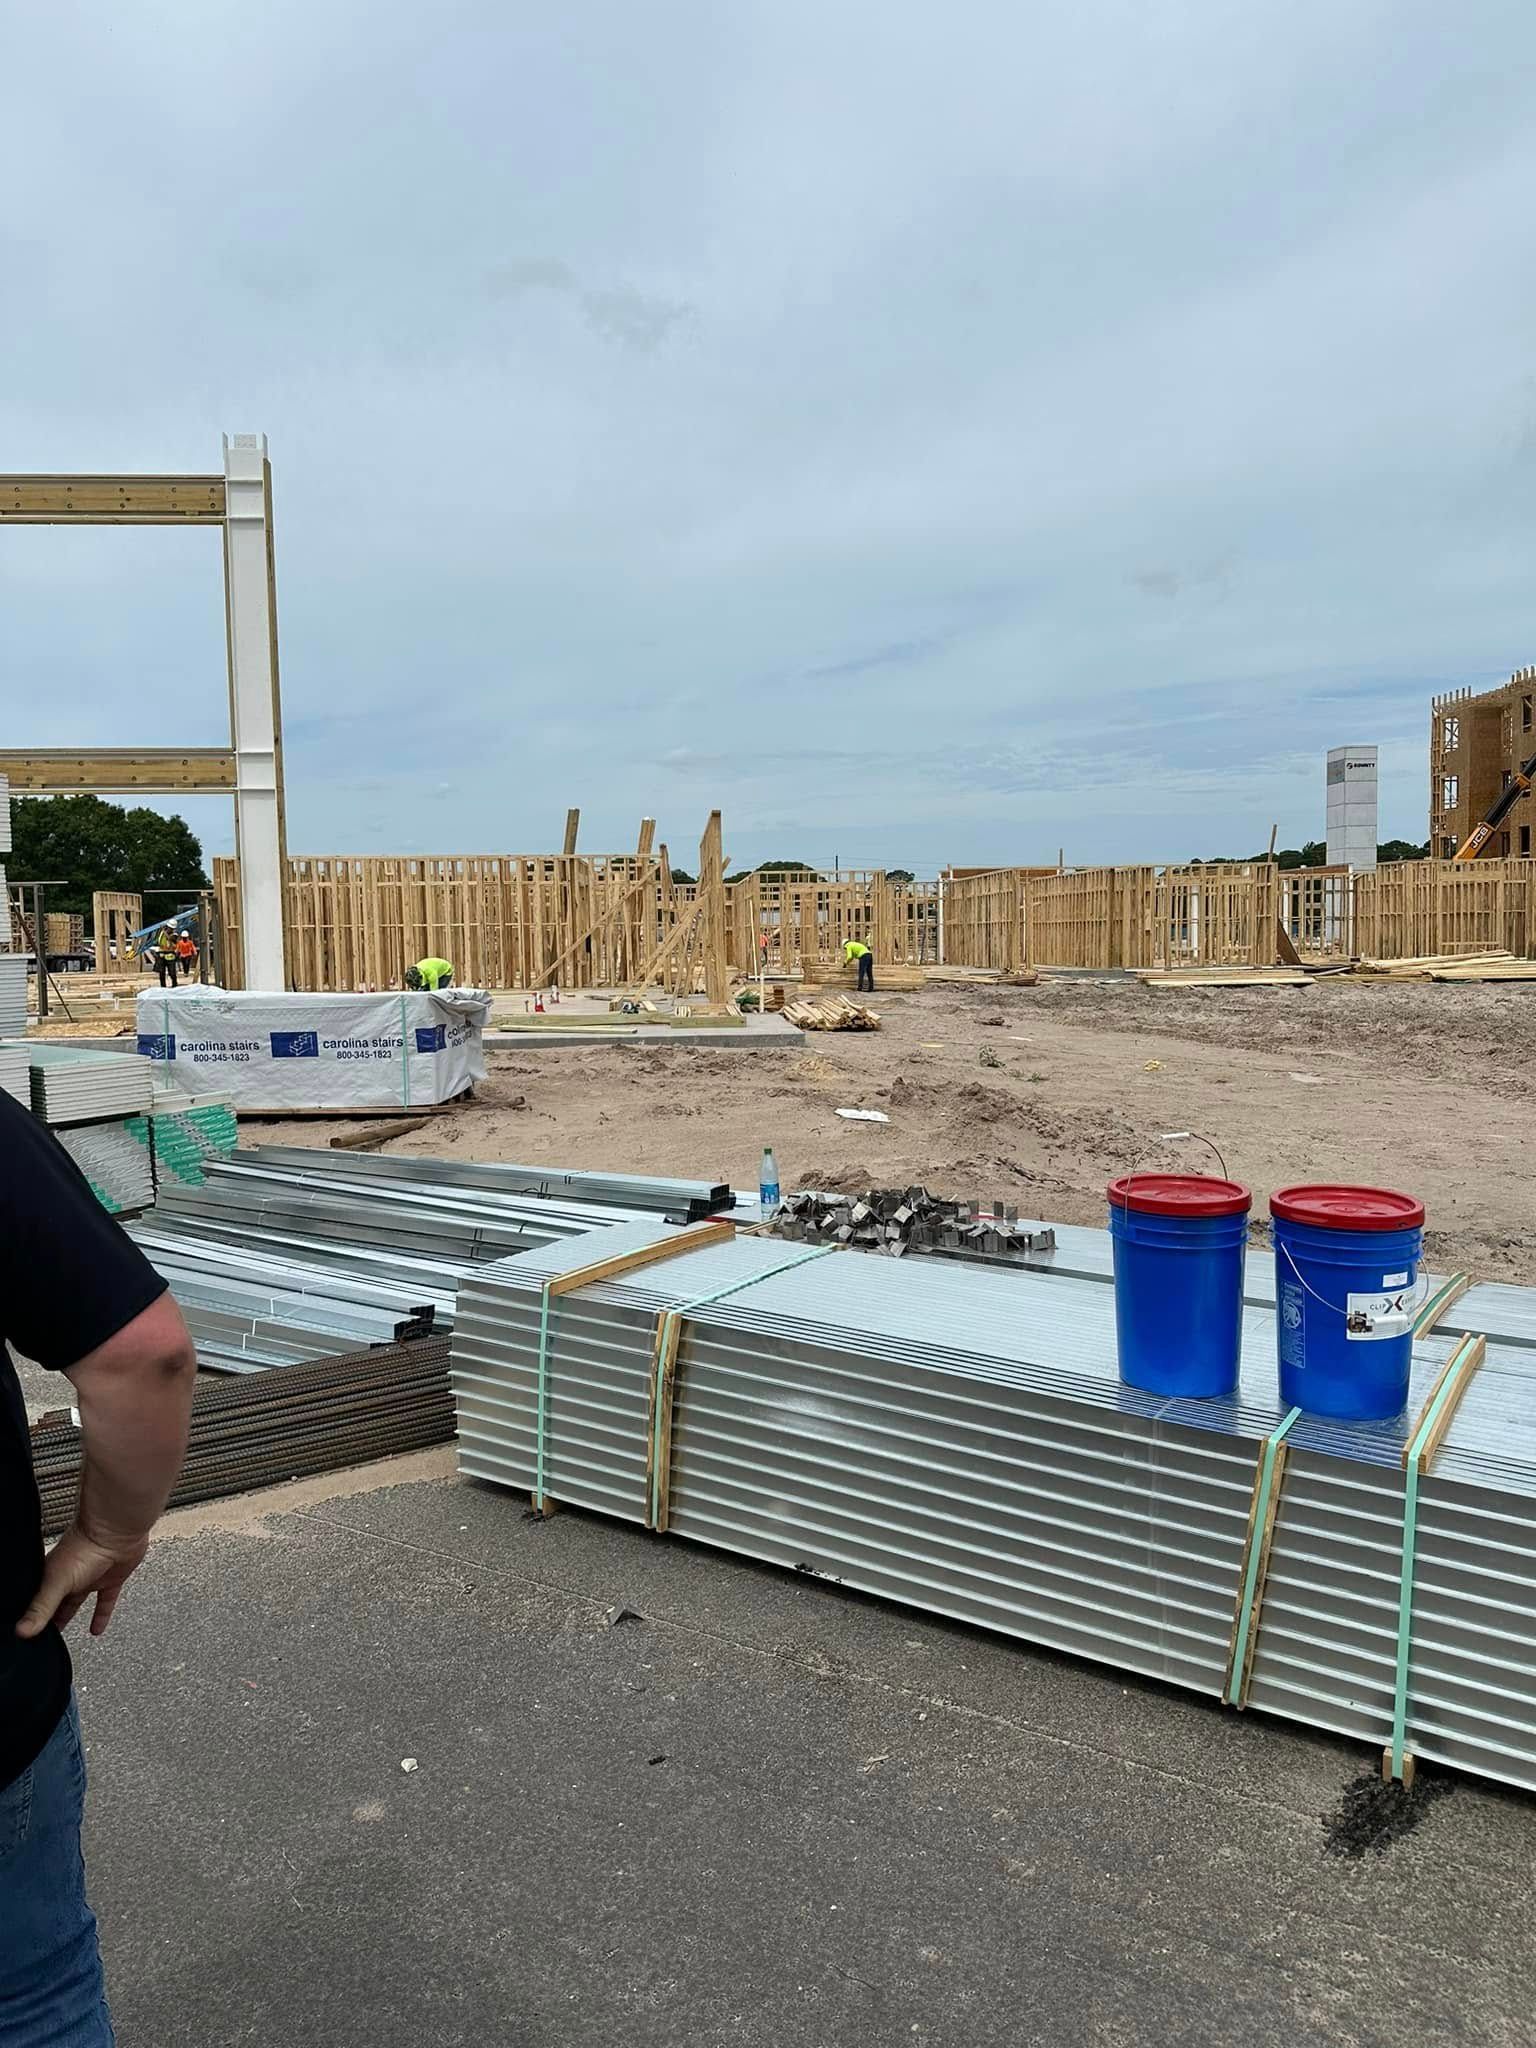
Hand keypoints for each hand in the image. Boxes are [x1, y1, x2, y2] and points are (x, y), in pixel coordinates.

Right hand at [16, 1525, 149, 1639]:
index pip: (38, 1602)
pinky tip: (97, 1628)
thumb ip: (42, 1608)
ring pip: (77, 1601)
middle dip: (50, 1619)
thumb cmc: (85, 1545)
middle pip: (57, 1603)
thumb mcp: (58, 1582)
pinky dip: (101, 1616)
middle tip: (43, 1636)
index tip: (29, 1635)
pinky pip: (105, 1601)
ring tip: (63, 1633)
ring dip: (71, 1615)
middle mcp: (69, 1576)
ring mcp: (90, 1577)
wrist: (117, 1531)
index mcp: (51, 1574)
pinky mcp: (111, 1579)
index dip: (33, 1618)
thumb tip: (22, 1630)